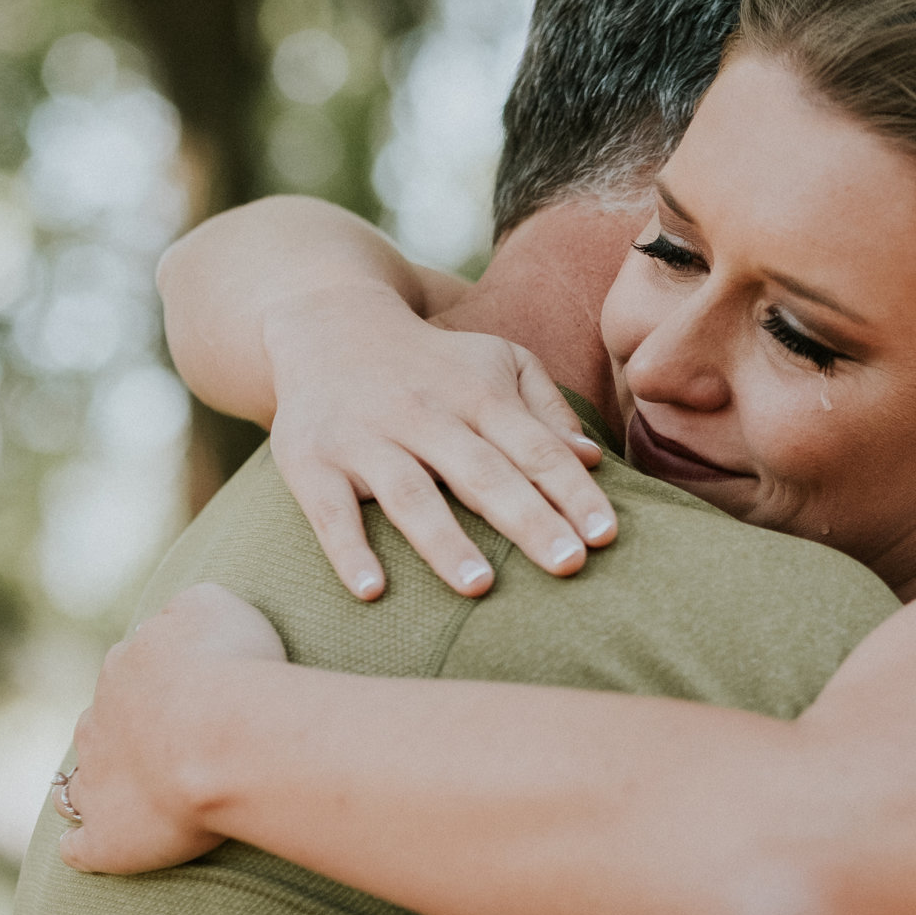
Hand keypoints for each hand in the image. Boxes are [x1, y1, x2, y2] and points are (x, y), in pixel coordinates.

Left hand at [58, 584, 286, 875]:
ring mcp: (97, 780)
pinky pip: (82, 846)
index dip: (158, 684)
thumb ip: (190, 607)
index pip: (131, 670)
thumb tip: (178, 616)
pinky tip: (87, 850)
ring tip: (122, 798)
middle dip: (122, 734)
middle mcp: (100, 721)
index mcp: (127, 669)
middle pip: (101, 724)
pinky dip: (83, 847)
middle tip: (161, 748)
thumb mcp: (217, 607)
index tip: (187, 695)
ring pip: (80, 781)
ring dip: (95, 785)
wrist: (222, 738)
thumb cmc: (234, 670)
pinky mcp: (106, 837)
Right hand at [263, 284, 617, 599]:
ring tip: (479, 586)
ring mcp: (364, 438)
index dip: (571, 491)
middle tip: (568, 565)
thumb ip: (544, 409)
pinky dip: (348, 550)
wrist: (327, 322)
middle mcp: (423, 414)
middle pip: (481, 472)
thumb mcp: (497, 362)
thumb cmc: (434, 363)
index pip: (534, 447)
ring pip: (409, 493)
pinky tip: (372, 592)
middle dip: (527, 519)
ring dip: (443, 540)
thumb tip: (590, 460)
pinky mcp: (310, 461)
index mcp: (476, 394)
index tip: (605, 536)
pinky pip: (329, 511)